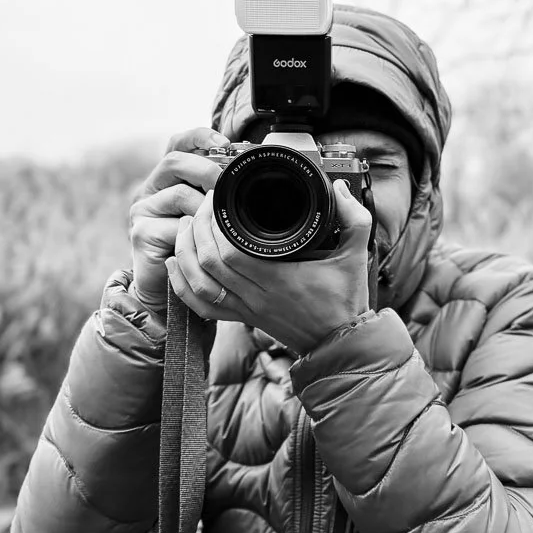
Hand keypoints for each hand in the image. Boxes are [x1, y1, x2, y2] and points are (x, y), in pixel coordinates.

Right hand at [128, 127, 229, 313]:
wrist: (173, 289)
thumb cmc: (197, 250)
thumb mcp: (209, 215)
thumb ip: (218, 192)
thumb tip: (247, 172)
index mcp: (168, 178)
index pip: (179, 144)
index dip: (200, 137)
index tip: (225, 143)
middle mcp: (151, 190)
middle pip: (175, 161)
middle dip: (207, 169)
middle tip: (227, 185)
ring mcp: (142, 211)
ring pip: (180, 193)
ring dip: (206, 208)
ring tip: (218, 225)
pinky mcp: (141, 234)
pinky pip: (175, 225)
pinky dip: (195, 233)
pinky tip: (203, 243)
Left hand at [166, 178, 373, 354]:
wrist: (340, 345)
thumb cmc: (347, 300)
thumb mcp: (356, 255)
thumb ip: (354, 218)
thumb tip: (338, 187)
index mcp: (280, 279)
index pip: (231, 251)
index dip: (215, 223)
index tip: (218, 198)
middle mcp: (257, 296)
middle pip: (208, 262)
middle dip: (198, 229)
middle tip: (202, 204)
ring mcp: (247, 310)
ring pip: (199, 283)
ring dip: (185, 253)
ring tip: (186, 225)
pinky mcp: (243, 318)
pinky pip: (202, 306)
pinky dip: (182, 285)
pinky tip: (175, 263)